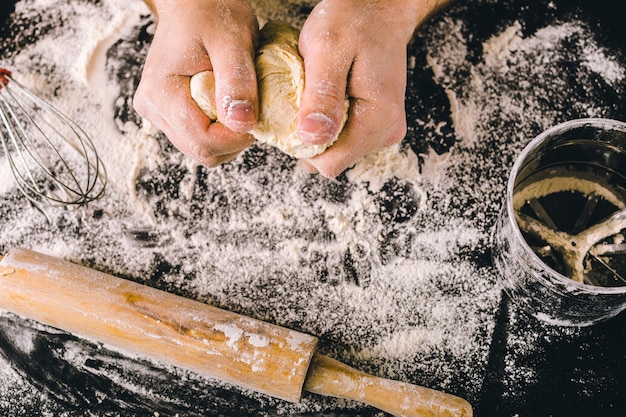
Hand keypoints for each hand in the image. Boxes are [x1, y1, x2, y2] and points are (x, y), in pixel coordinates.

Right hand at [134, 0, 258, 166]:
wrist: (194, 1)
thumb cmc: (210, 11)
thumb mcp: (231, 40)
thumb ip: (236, 81)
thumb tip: (242, 122)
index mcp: (161, 92)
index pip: (202, 141)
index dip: (236, 138)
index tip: (257, 118)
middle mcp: (154, 108)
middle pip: (202, 150)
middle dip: (234, 139)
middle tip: (253, 109)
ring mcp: (161, 113)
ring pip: (203, 148)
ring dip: (230, 136)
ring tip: (241, 102)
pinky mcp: (172, 113)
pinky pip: (202, 136)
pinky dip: (223, 129)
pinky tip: (231, 104)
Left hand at [297, 0, 450, 177]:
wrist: (377, 9)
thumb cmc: (352, 21)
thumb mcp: (327, 49)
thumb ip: (322, 95)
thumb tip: (311, 137)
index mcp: (379, 118)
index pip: (331, 163)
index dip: (303, 146)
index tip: (293, 115)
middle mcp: (387, 131)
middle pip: (334, 160)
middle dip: (310, 138)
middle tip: (304, 99)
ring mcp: (384, 130)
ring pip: (337, 151)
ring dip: (319, 130)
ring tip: (316, 95)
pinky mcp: (377, 125)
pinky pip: (344, 139)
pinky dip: (328, 124)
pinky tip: (325, 100)